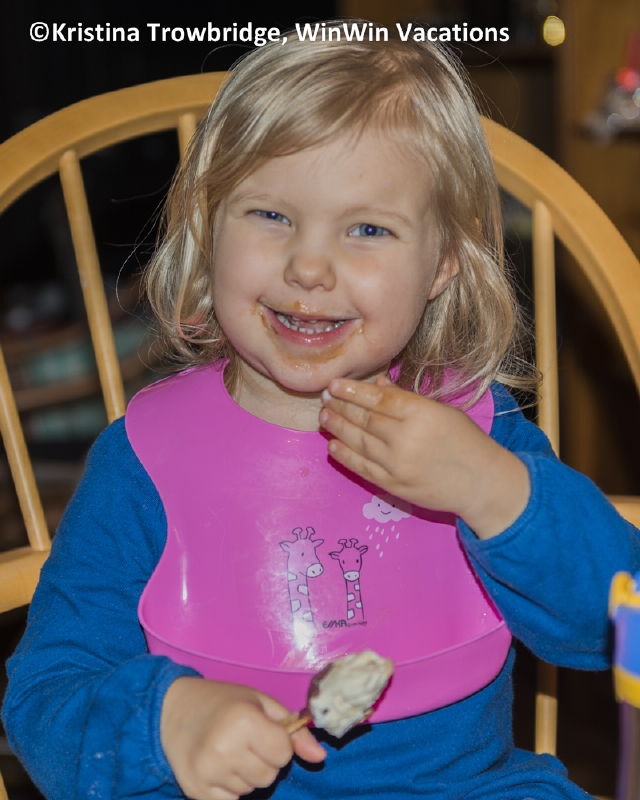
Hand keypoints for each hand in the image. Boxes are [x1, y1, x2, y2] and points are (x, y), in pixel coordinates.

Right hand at [161, 677, 324, 799]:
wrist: (172, 711)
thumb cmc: (223, 702)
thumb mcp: (260, 703)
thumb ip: (292, 730)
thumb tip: (320, 756)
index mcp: (243, 720)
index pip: (283, 753)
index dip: (277, 743)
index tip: (263, 731)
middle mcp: (224, 748)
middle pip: (269, 775)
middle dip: (264, 760)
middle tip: (245, 741)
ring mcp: (208, 772)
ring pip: (251, 790)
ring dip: (247, 774)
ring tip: (229, 751)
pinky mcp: (196, 792)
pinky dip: (230, 788)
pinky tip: (218, 767)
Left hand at [319, 375, 529, 539]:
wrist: (482, 483)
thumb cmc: (465, 441)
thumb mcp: (442, 411)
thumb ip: (407, 398)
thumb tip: (378, 384)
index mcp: (421, 414)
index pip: (378, 399)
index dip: (353, 391)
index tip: (334, 384)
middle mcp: (406, 438)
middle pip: (365, 419)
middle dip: (341, 407)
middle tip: (324, 398)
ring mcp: (397, 465)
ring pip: (359, 442)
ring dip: (338, 428)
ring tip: (324, 416)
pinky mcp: (393, 486)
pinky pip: (362, 468)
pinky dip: (345, 456)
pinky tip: (332, 444)